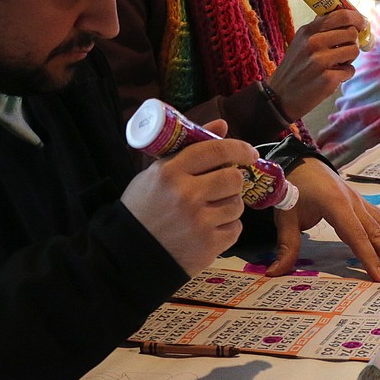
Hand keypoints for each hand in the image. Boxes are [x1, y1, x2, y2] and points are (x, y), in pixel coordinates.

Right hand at [121, 122, 255, 273]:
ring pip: (237, 204)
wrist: (130, 254)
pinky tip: (209, 228)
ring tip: (210, 210)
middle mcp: (186, 195)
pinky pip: (236, 228)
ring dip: (229, 205)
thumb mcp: (159, 172)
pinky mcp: (208, 245)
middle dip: (233, 181)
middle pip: (234, 178)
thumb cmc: (145, 208)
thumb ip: (191, 148)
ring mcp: (199, 222)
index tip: (249, 152)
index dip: (238, 148)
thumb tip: (222, 125)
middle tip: (223, 186)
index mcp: (170, 172)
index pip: (215, 150)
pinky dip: (227, 227)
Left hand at [266, 159, 379, 281]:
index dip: (368, 258)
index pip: (355, 236)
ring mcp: (360, 201)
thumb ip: (285, 245)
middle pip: (377, 232)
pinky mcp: (362, 201)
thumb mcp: (285, 216)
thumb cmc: (292, 189)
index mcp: (336, 204)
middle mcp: (354, 202)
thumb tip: (274, 273)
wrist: (299, 162)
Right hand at [267, 8, 364, 119]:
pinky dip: (344, 75)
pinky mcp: (328, 79)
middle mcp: (314, 43)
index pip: (341, 15)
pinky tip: (332, 77)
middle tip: (345, 50)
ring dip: (349, 59)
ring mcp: (321, 61)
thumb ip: (319, 30)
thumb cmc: (295, 68)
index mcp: (308, 31)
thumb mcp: (300, 42)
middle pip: (352, 33)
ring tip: (337, 64)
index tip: (362, 23)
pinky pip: (350, 70)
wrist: (281, 96)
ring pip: (354, 51)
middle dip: (352, 42)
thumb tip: (345, 18)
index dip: (356, 18)